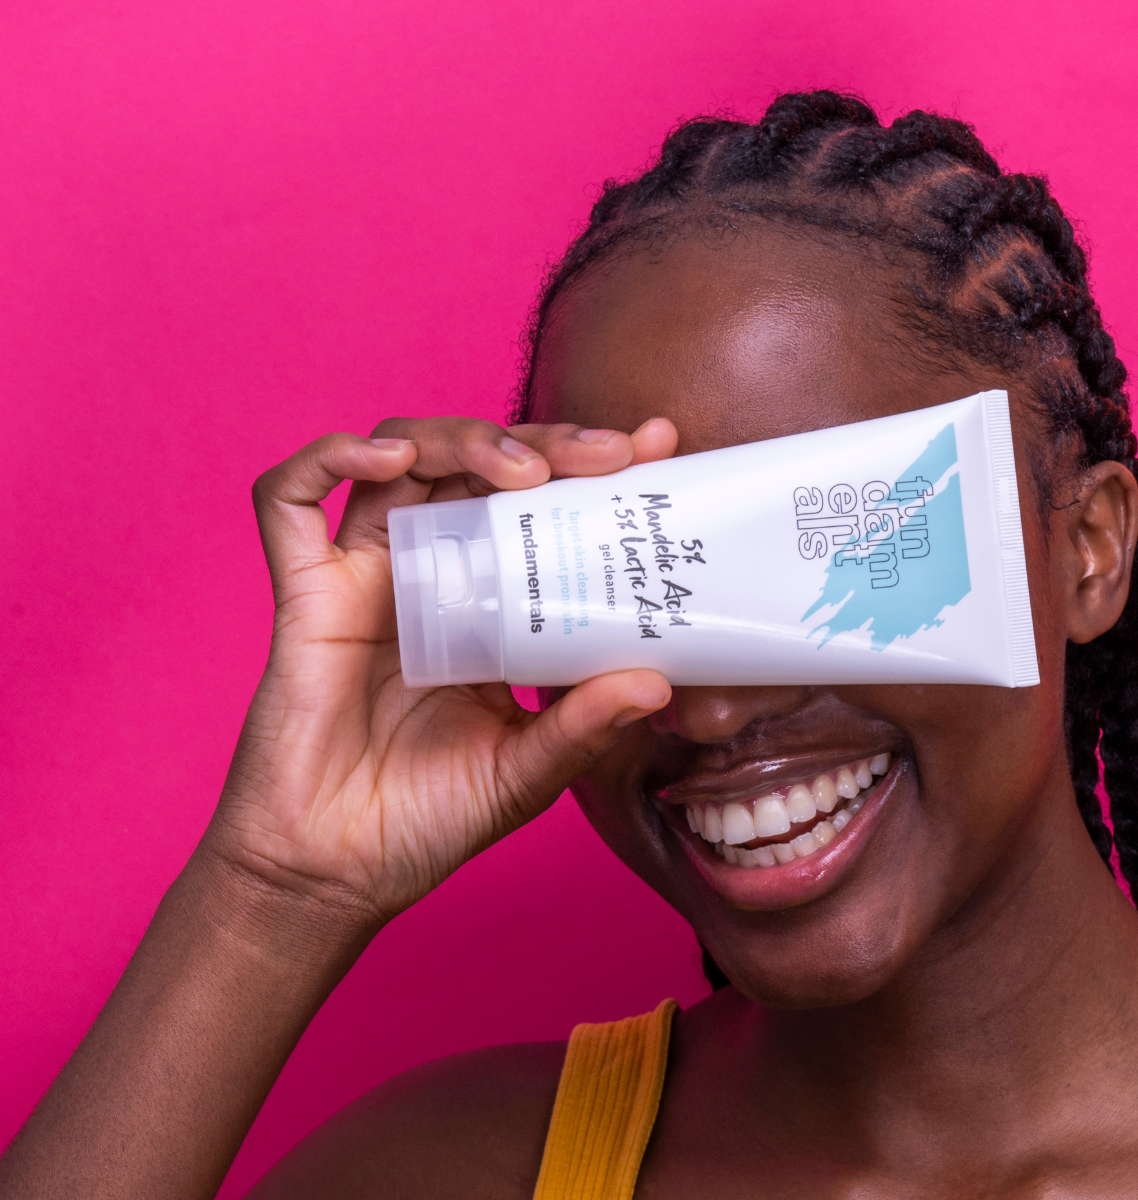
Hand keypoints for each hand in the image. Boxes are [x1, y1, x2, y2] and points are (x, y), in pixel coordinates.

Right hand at [205, 417, 677, 928]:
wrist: (335, 872)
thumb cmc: (427, 818)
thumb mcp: (526, 771)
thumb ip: (583, 727)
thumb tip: (660, 683)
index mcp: (488, 604)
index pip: (539, 506)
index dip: (588, 465)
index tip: (653, 445)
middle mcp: (429, 573)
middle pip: (476, 465)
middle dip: (541, 441)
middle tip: (606, 455)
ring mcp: (364, 576)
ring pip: (398, 457)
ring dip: (458, 437)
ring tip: (518, 469)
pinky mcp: (304, 593)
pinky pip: (289, 502)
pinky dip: (328, 457)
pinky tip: (385, 461)